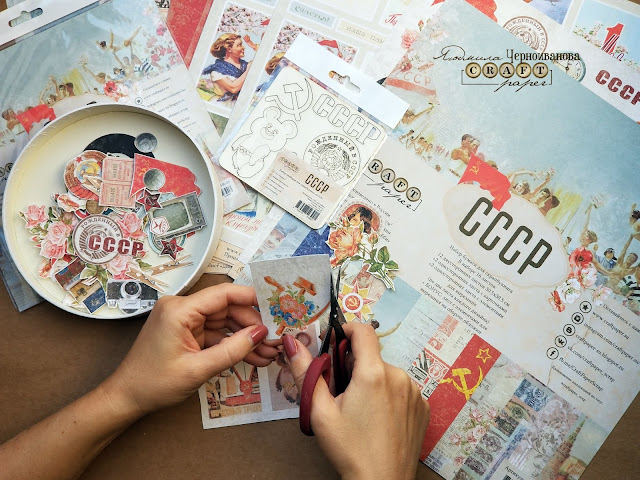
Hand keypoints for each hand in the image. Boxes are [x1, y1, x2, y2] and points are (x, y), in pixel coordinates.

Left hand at [103, 284, 278, 415]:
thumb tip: (261, 334)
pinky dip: (233, 345)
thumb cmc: (154, 383)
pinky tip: (253, 357)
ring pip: (226, 322)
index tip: (275, 308)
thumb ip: (232, 350)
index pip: (223, 294)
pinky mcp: (187, 332)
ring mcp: (185, 320)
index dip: (251, 298)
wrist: (126, 398)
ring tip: (268, 354)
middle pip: (228, 308)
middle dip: (252, 325)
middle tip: (274, 341)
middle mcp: (182, 308)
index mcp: (180, 309)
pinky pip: (216, 334)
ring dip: (246, 338)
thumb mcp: (198, 369)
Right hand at [284, 323, 429, 479]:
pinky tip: (379, 419)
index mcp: (372, 373)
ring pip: (387, 373)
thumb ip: (306, 371)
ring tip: (362, 411)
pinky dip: (389, 395)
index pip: (363, 331)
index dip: (347, 330)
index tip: (335, 342)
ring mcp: (414, 392)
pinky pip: (402, 389)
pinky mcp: (423, 406)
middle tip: (342, 393)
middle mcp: (398, 376)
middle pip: (372, 356)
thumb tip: (293, 341)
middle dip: (355, 366)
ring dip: (373, 381)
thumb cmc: (349, 449)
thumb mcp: (320, 411)